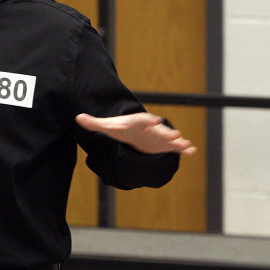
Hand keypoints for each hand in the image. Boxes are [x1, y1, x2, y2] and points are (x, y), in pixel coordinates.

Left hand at [75, 113, 196, 156]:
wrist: (134, 131)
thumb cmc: (121, 128)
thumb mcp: (108, 126)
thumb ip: (94, 123)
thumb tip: (77, 117)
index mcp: (139, 121)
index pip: (143, 119)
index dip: (148, 119)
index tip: (153, 119)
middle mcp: (152, 128)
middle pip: (160, 129)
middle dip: (167, 131)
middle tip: (174, 134)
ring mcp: (160, 136)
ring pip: (171, 138)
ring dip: (178, 141)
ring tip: (186, 145)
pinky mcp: (165, 145)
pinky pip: (176, 147)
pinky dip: (184, 148)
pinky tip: (192, 152)